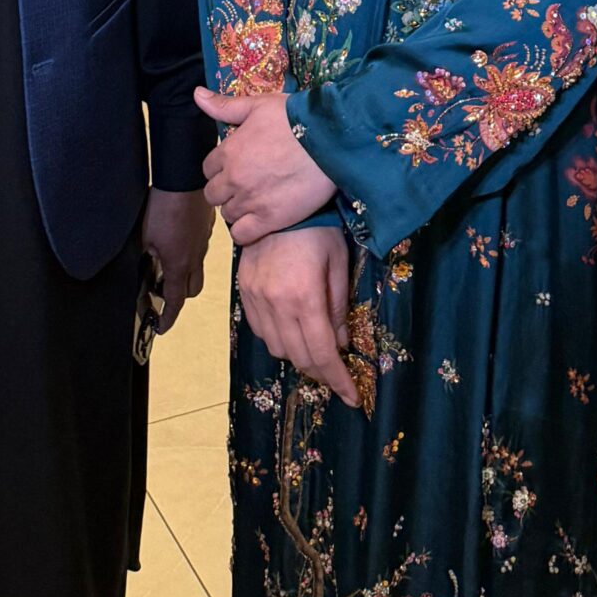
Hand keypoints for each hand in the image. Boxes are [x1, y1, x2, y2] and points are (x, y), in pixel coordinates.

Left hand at [140, 186, 214, 332]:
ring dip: (186, 272)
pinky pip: (202, 246)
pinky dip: (191, 250)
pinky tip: (179, 236)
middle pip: (192, 289)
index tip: (160, 327)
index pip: (175, 301)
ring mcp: (204, 241)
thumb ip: (145, 255)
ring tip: (169, 260)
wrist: (185, 176)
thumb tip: (143, 263)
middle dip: (179, 296)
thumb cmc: (163, 206)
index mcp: (179, 264)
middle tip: (162, 290)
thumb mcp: (145, 236)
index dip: (167, 318)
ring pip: (199, 268)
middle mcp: (196, 257)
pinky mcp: (208, 226)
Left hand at [194, 87, 334, 245]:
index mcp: (229, 151)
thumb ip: (225, 105)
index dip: (220, 167)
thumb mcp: (258, 105)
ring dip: (236, 208)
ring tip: (254, 199)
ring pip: (227, 214)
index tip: (235, 165)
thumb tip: (197, 94)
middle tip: (245, 183)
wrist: (329, 140)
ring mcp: (250, 201)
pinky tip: (257, 219)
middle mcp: (234, 179)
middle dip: (225, 189)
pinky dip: (245, 230)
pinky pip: (241, 235)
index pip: (208, 168)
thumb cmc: (294, 118)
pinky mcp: (268, 220)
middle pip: (213, 194)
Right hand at [235, 228, 360, 407]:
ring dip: (298, 355)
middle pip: (299, 356)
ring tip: (316, 348)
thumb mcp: (339, 263)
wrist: (278, 200)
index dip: (338, 379)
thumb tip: (341, 344)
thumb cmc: (319, 228)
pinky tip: (291, 330)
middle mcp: (276, 303)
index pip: (322, 353)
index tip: (352, 397)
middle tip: (337, 374)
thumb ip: (339, 307)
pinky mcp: (244, 291)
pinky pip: (260, 330)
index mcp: (304, 297)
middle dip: (321, 371)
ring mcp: (256, 298)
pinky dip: (277, 338)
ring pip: (277, 348)